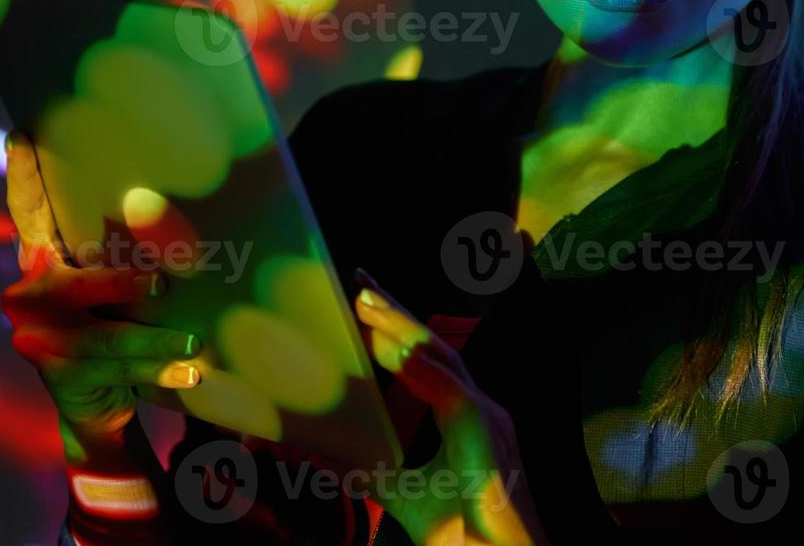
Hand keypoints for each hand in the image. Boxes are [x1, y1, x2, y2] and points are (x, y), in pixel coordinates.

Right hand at [0, 131, 200, 463]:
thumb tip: (166, 200)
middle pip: (75, 284)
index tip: (22, 136)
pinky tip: (191, 375)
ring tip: (195, 345)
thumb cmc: (118, 319)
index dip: (23, 179)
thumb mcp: (120, 283)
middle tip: (162, 286)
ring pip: (105, 335)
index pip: (31, 214)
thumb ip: (125, 247)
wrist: (98, 402)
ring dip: (154, 342)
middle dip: (119, 286)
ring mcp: (37, 337)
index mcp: (45, 260)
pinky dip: (158, 372)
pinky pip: (116, 371)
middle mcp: (31, 294)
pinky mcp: (57, 374)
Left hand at [353, 269, 547, 545]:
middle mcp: (479, 406)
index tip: (364, 299)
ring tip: (367, 305)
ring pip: (443, 358)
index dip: (396, 327)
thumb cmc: (460, 531)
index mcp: (463, 414)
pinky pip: (452, 393)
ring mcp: (487, 416)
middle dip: (396, 312)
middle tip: (360, 282)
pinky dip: (424, 372)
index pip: (426, 357)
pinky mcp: (487, 433)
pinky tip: (396, 355)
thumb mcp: (396, 491)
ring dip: (403, 330)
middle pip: (434, 346)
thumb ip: (361, 471)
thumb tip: (316, 457)